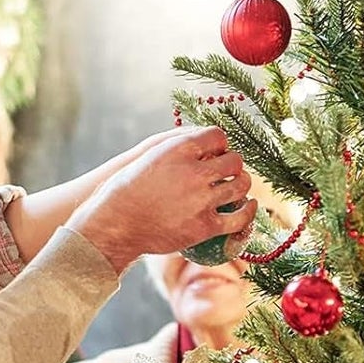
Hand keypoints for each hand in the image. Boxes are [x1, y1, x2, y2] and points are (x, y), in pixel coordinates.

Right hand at [68, 126, 255, 273]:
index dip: (220, 144)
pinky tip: (249, 207)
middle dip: (234, 164)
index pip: (217, 136)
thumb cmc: (125, 190)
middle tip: (228, 171)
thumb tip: (203, 142)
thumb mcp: (147, 156)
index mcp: (177, 149)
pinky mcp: (204, 226)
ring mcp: (201, 200)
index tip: (215, 153)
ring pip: (240, 185)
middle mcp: (193, 171)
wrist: (114, 225)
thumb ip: (177, 147)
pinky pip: (238, 218)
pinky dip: (248, 213)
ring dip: (242, 184)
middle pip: (234, 160)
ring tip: (237, 186)